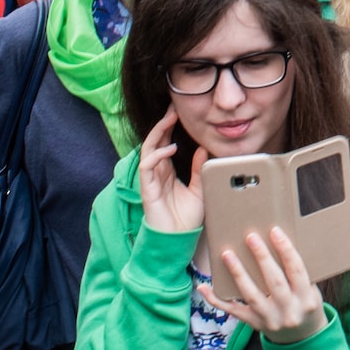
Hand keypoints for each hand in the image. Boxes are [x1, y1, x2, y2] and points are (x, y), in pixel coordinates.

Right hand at [136, 111, 203, 234]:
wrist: (178, 240)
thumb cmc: (187, 218)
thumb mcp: (200, 189)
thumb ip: (199, 169)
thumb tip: (202, 148)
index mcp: (168, 171)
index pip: (165, 143)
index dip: (169, 128)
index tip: (178, 112)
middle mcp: (158, 173)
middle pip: (155, 142)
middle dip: (162, 124)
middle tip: (173, 109)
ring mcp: (151, 180)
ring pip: (148, 150)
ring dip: (158, 133)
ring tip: (169, 120)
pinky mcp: (148, 189)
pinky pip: (147, 167)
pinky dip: (157, 155)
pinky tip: (169, 149)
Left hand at [218, 227, 328, 344]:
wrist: (302, 337)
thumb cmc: (305, 304)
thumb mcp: (311, 291)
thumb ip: (297, 273)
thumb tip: (278, 243)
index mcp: (306, 299)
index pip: (296, 270)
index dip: (285, 250)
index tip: (274, 231)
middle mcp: (289, 310)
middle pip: (274, 281)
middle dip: (262, 257)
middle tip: (250, 237)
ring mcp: (270, 319)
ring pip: (251, 295)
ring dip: (238, 273)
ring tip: (227, 254)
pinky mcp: (254, 324)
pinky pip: (233, 311)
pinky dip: (216, 300)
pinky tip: (203, 287)